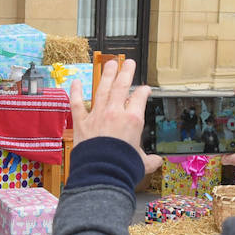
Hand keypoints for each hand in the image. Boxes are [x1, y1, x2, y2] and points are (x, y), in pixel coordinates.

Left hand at [68, 59, 161, 174]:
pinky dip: (76, 92)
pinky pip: (77, 103)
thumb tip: (157, 162)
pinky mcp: (81, 122)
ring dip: (107, 75)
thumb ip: (150, 160)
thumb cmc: (122, 167)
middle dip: (126, 72)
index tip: (145, 89)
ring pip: (103, 89)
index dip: (143, 91)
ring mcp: (97, 115)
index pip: (139, 98)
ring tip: (110, 63)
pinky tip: (76, 81)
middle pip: (122, 86)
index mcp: (133, 120)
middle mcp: (115, 113)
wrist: (101, 173)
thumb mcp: (142, 163)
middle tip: (128, 62)